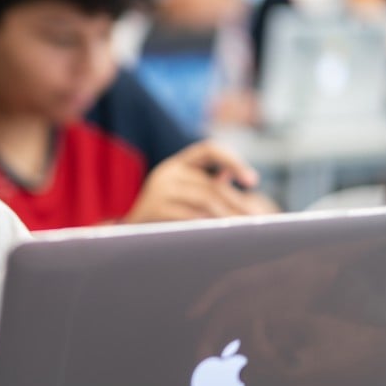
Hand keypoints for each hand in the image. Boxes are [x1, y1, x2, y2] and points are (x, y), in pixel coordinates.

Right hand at [123, 140, 277, 222]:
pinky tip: (220, 236)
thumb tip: (243, 181)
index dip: (233, 160)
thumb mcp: (185, 195)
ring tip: (243, 230)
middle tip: (257, 220)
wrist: (128, 236)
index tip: (253, 181)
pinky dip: (209, 225)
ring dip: (228, 216)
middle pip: (212, 184)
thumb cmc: (164, 215)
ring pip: (205, 199)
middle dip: (237, 203)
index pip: (209, 150)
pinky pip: (190, 216)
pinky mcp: (154, 210)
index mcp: (176, 164)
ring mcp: (159, 190)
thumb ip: (208, 186)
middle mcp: (166, 172)